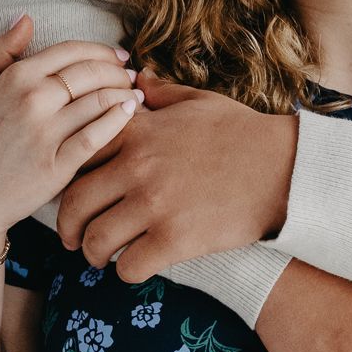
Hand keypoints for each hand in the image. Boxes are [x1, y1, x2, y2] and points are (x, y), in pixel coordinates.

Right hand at [0, 15, 141, 235]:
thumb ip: (0, 50)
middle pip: (91, 73)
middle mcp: (31, 100)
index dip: (102, 50)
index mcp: (16, 78)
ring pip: (100, 100)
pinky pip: (99, 134)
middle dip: (119, 71)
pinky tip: (130, 114)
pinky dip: (120, 119)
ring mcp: (45, 133)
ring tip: (136, 95)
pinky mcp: (58, 164)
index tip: (119, 56)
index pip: (72, 51)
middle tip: (132, 76)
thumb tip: (26, 18)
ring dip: (125, 93)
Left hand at [54, 71, 296, 269]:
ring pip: (96, 240)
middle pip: (75, 204)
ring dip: (94, 253)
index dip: (67, 178)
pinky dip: (128, 271)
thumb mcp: (198, 101)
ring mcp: (155, 205)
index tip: (73, 192)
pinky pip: (130, 266)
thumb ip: (160, 93)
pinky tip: (137, 265)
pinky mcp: (175, 240)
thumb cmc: (242, 133)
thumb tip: (138, 79)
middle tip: (73, 238)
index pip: (77, 155)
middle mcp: (138, 167)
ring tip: (102, 257)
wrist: (283, 168)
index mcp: (137, 132)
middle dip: (68, 227)